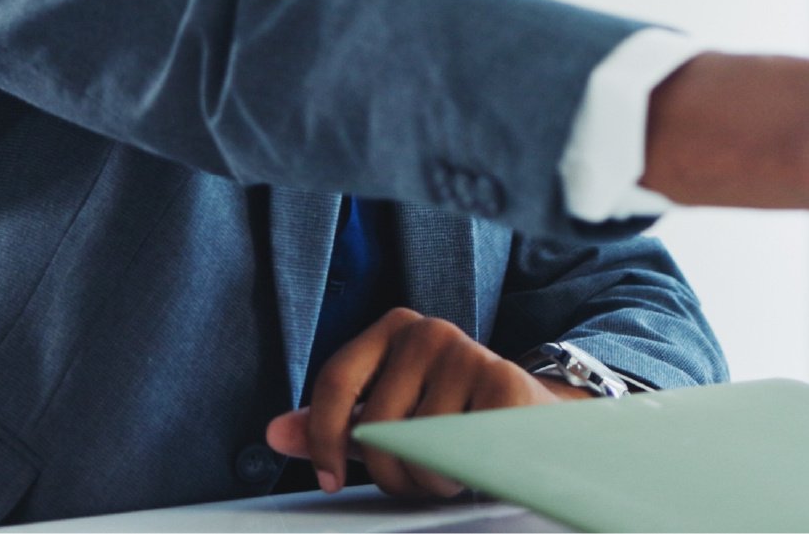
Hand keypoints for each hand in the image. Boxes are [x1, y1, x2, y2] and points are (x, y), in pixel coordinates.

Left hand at [264, 308, 586, 498]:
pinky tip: (474, 464)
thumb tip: (274, 432)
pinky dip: (459, 473)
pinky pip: (456, 451)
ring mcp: (468, 352)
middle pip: (374, 424)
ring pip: (415, 444)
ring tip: (447, 470)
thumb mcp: (386, 416)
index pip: (335, 381)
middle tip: (412, 479)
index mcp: (393, 328)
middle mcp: (428, 330)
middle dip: (388, 471)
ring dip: (428, 478)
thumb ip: (332, 424)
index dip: (323, 440)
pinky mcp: (503, 383)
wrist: (534, 419)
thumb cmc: (453, 416)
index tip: (330, 480)